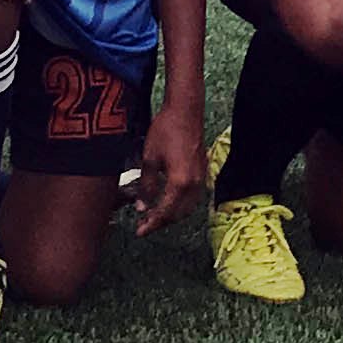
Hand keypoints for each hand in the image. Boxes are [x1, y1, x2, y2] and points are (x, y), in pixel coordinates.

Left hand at [129, 97, 209, 231]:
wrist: (185, 111)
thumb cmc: (166, 130)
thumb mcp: (150, 159)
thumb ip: (147, 186)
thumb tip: (142, 207)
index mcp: (180, 182)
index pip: (165, 212)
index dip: (152, 224)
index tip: (140, 231)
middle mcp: (195, 184)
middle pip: (178, 214)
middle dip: (161, 222)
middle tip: (144, 225)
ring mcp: (201, 178)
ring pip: (188, 208)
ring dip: (172, 215)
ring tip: (154, 216)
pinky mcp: (203, 172)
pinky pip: (193, 197)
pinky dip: (181, 205)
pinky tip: (168, 202)